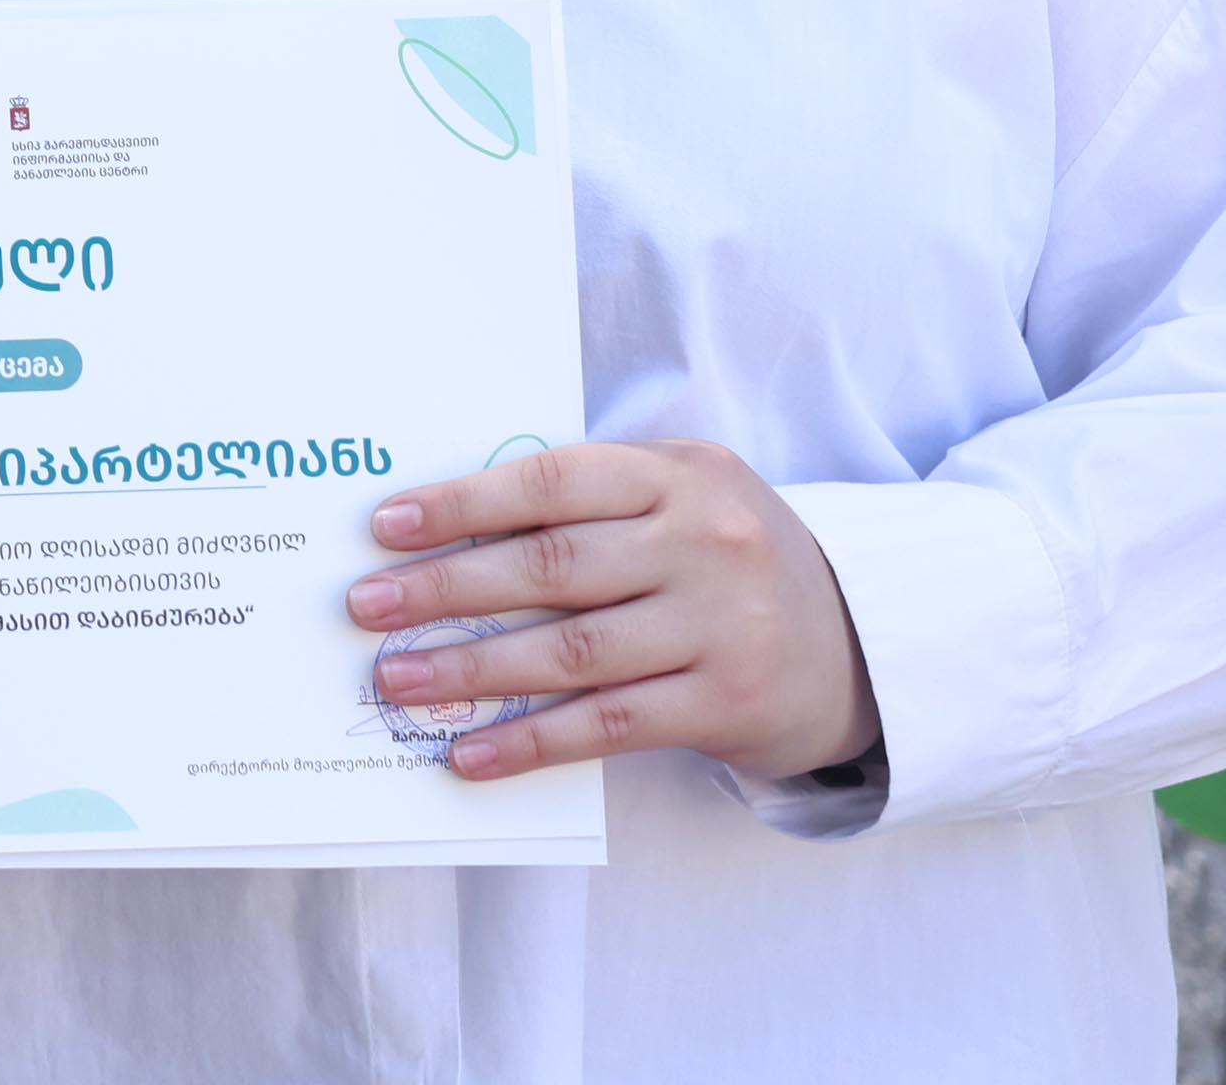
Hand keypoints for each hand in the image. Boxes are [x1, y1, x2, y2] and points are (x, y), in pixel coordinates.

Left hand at [344, 439, 878, 783]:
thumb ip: (590, 505)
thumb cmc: (728, 558)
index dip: (463, 503)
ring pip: (571, 650)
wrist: (858, 640)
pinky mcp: (728, 703)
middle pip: (551, 566)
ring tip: (398, 679)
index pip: (551, 482)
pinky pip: (609, 725)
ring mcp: (722, 625)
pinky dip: (531, 742)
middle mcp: (704, 541)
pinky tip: (470, 754)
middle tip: (366, 607)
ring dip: (472, 669)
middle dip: (446, 588)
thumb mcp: (679, 499)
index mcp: (679, 472)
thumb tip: (449, 532)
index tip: (386, 526)